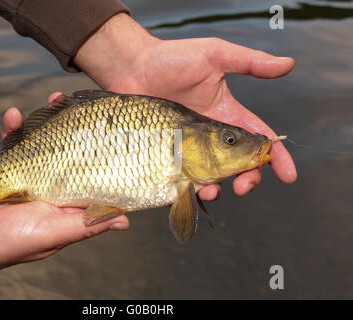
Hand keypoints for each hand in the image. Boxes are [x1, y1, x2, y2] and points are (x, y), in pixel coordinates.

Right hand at [0, 108, 128, 297]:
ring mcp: (30, 178)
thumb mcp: (54, 234)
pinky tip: (12, 115)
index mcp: (68, 202)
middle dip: (73, 126)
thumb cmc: (11, 244)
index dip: (98, 149)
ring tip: (52, 99)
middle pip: (68, 151)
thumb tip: (126, 220)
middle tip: (76, 104)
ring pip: (42, 143)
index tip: (104, 125)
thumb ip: (86, 225)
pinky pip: (11, 145)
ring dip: (46, 120)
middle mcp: (53, 187)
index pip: (89, 171)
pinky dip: (12, 129)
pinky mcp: (7, 172)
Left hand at [74, 13, 296, 199]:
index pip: (258, 139)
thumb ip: (248, 61)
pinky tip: (189, 189)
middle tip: (245, 186)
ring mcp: (187, 149)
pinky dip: (189, 190)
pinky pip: (180, 178)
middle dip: (249, 179)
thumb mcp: (214, 54)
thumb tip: (288, 64)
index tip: (289, 175)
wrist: (132, 68)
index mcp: (226, 116)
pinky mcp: (166, 156)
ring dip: (219, 188)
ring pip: (211, 177)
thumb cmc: (172, 59)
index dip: (276, 157)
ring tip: (213, 189)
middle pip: (239, 165)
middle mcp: (210, 137)